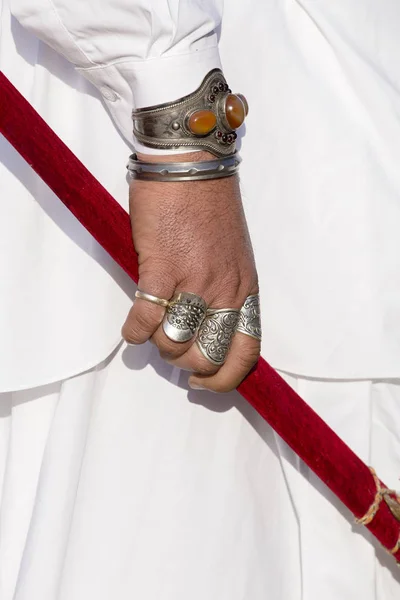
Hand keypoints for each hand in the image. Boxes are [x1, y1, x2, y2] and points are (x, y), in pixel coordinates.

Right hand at [122, 151, 259, 391]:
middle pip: (208, 356)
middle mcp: (225, 292)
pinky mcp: (162, 269)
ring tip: (153, 328)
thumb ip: (224, 292)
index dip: (225, 379)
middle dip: (187, 365)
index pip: (247, 352)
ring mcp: (195, 282)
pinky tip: (133, 326)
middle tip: (174, 352)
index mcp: (246, 290)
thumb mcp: (233, 256)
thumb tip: (203, 326)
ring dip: (159, 344)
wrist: (192, 164)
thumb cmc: (210, 209)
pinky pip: (146, 319)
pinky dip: (135, 330)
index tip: (204, 381)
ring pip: (174, 343)